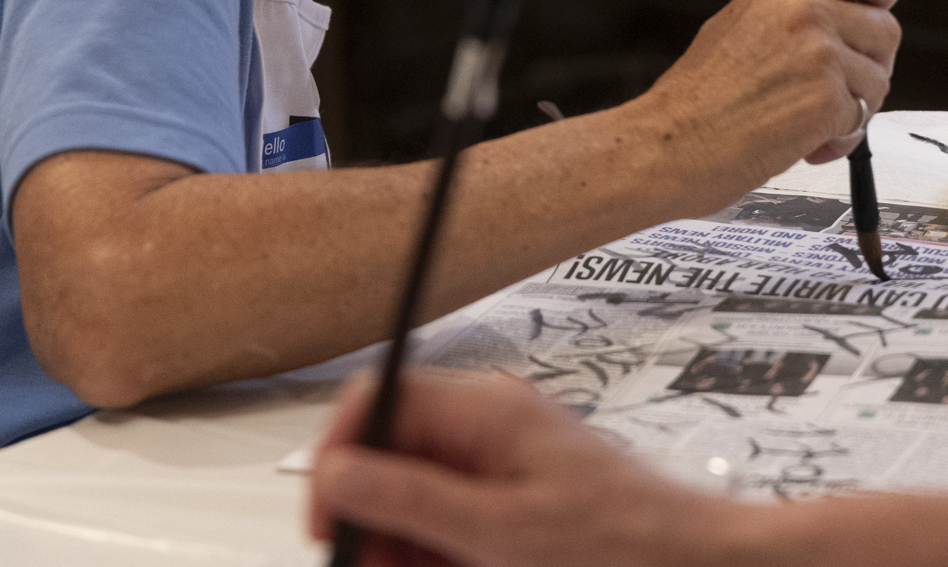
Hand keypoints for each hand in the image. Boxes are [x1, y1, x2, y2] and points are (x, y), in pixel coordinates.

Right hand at [309, 369, 743, 566]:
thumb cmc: (621, 545)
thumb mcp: (499, 533)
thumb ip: (410, 500)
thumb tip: (337, 472)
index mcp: (484, 411)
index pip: (379, 397)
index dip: (339, 453)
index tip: (327, 517)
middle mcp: (487, 428)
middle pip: (389, 455)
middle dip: (372, 518)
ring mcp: (500, 467)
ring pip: (412, 500)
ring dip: (403, 548)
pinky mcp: (513, 506)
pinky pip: (448, 525)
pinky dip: (436, 556)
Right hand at [643, 0, 899, 199]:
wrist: (667, 144)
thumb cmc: (697, 98)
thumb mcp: (742, 22)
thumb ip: (798, 10)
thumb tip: (850, 18)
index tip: (871, 15)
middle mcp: (803, 9)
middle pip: (887, 28)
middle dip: (868, 66)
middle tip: (832, 88)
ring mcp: (817, 54)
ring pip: (880, 78)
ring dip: (855, 108)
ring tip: (805, 119)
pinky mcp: (825, 101)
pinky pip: (864, 120)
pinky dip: (841, 140)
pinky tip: (803, 143)